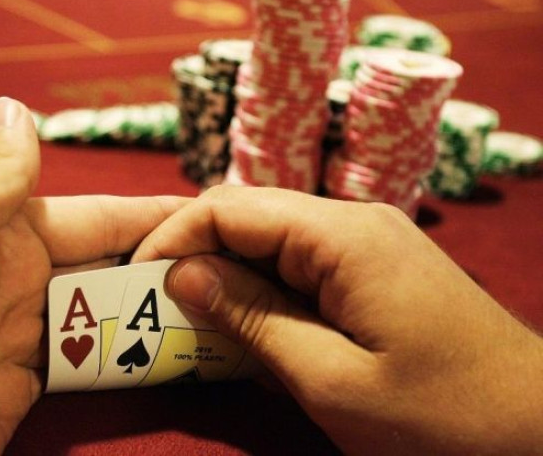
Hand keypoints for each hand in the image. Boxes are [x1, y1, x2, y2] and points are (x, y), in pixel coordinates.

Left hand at [0, 97, 185, 454]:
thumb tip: (16, 108)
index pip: (93, 216)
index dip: (150, 216)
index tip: (208, 218)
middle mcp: (12, 278)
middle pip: (104, 267)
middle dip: (160, 268)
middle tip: (227, 273)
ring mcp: (17, 336)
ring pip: (100, 316)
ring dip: (147, 315)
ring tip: (212, 314)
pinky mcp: (19, 389)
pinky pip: (83, 365)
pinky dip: (120, 359)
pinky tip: (159, 354)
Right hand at [133, 186, 542, 454]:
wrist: (541, 429)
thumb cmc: (441, 415)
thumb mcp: (331, 379)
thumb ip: (251, 319)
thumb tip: (183, 274)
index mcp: (341, 234)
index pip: (230, 208)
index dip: (172, 237)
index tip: (134, 282)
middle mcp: (353, 220)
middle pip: (249, 217)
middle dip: (194, 256)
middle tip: (153, 306)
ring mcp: (369, 242)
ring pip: (272, 242)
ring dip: (228, 277)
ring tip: (192, 322)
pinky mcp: (376, 269)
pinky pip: (302, 265)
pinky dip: (264, 292)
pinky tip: (249, 328)